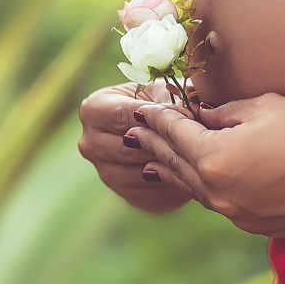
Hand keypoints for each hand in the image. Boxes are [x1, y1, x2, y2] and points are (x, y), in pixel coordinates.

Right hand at [77, 80, 193, 213]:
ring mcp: (105, 171)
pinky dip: (172, 183)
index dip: (157, 116)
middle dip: (163, 143)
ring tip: (194, 154)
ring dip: (168, 165)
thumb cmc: (160, 100)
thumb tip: (184, 112)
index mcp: (93, 109)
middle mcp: (90, 142)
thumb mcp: (163, 90)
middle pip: (129, 149)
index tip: (186, 114)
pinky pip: (151, 192)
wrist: (160, 127)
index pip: (123, 116)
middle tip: (194, 137)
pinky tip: (190, 172)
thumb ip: (169, 99)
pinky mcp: (126, 193)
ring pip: (140, 172)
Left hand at [127, 92, 284, 236]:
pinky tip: (200, 179)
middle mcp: (221, 195)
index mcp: (216, 161)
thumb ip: (224, 114)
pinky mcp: (258, 227)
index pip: (176, 134)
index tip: (142, 106)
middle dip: (156, 145)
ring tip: (155, 158)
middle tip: (137, 131)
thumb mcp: (265, 108)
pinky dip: (205, 187)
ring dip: (175, 170)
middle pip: (178, 165)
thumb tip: (201, 115)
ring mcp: (239, 216)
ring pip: (196, 189)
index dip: (158, 117)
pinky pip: (221, 204)